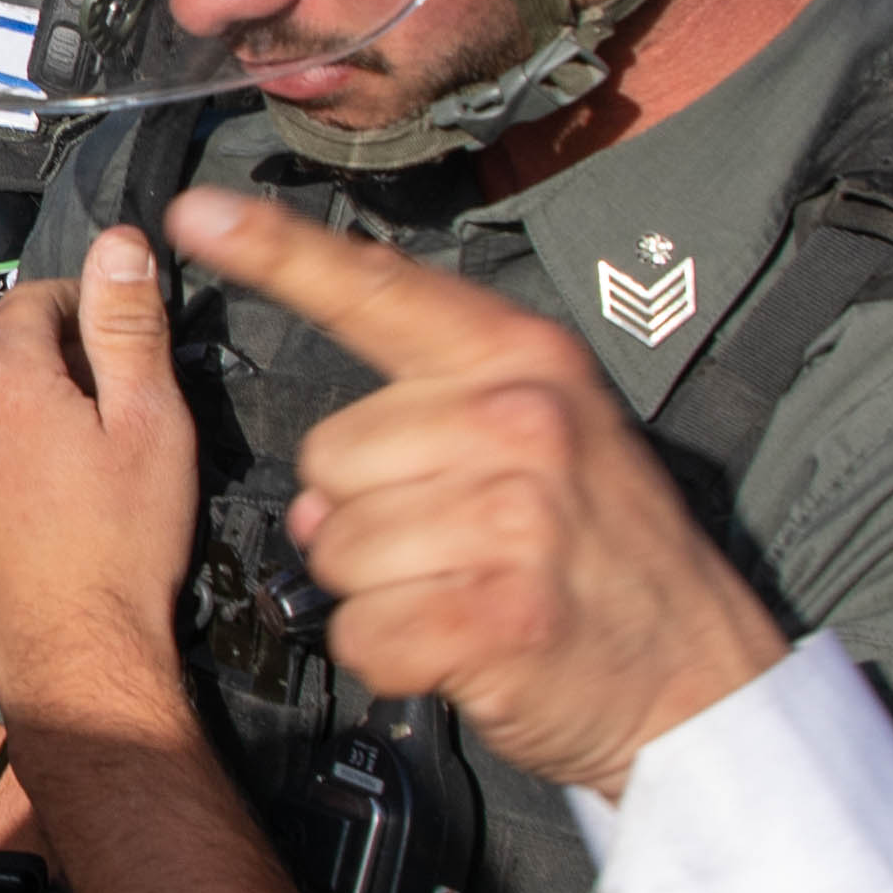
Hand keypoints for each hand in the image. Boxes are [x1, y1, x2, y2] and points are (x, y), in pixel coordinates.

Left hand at [0, 224, 206, 736]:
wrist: (74, 660)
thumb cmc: (123, 546)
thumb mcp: (150, 426)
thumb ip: (127, 325)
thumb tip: (117, 242)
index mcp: (1, 380)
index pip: (32, 301)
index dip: (80, 313)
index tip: (113, 348)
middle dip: (42, 374)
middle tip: (96, 424)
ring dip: (2, 428)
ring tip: (57, 479)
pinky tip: (18, 518)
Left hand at [164, 186, 784, 796]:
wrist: (695, 678)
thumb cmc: (601, 560)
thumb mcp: (545, 441)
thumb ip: (429, 424)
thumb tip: (318, 493)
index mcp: (521, 359)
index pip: (376, 292)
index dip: (277, 254)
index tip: (198, 214)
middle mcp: (519, 418)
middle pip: (326, 457)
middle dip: (361, 516)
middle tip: (454, 547)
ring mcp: (514, 516)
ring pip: (335, 551)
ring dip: (378, 595)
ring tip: (464, 595)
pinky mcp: (499, 614)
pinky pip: (362, 632)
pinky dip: (393, 658)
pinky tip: (461, 652)